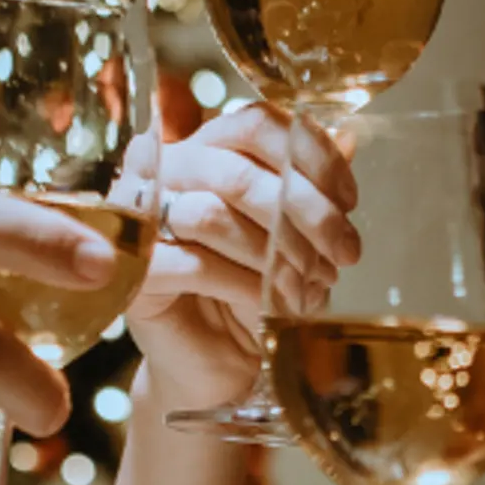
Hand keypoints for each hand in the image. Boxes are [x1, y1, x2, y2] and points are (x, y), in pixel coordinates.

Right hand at [131, 105, 359, 409]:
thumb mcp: (292, 232)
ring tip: (309, 286)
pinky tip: (273, 305)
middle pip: (238, 171)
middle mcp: (167, 171)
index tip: (348, 202)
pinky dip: (244, 286)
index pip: (256, 123)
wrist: (217, 362)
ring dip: (274, 255)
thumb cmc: (253, 288)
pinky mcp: (135, 269)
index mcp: (207, 146)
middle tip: (343, 253)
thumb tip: (349, 139)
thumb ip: (310, 183)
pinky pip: (194, 266)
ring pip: (212, 216)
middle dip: (306, 214)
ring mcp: (141, 218)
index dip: (310, 157)